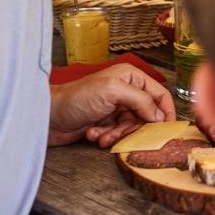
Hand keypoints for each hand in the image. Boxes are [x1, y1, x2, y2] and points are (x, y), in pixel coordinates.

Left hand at [48, 65, 175, 147]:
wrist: (47, 117)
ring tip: (101, 135)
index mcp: (131, 77)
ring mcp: (116, 108)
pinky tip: (93, 134)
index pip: (160, 95)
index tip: (167, 129)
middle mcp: (127, 91)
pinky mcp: (106, 123)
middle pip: (147, 115)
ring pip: (132, 128)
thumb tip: (159, 116)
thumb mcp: (113, 92)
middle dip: (134, 127)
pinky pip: (119, 135)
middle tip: (121, 133)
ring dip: (117, 134)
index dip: (165, 112)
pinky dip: (107, 138)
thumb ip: (141, 100)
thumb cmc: (75, 98)